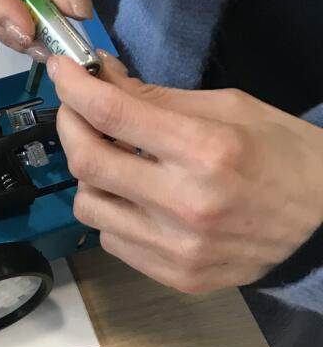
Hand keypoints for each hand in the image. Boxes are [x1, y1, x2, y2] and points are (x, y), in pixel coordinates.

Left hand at [49, 52, 322, 292]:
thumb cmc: (284, 154)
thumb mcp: (230, 108)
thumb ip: (157, 98)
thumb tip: (100, 77)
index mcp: (207, 150)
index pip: (114, 113)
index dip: (75, 87)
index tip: (60, 70)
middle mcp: (188, 204)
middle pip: (88, 162)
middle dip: (70, 125)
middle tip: (75, 109)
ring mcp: (180, 247)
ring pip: (88, 206)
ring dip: (89, 175)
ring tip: (114, 160)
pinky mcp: (177, 276)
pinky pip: (111, 240)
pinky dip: (113, 212)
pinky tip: (137, 198)